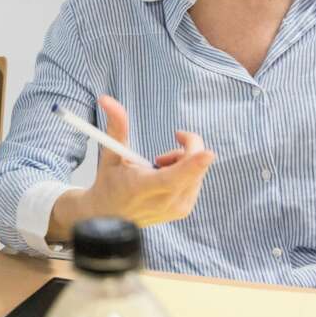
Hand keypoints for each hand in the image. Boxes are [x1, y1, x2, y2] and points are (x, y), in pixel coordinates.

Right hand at [48, 95, 213, 242]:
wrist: (110, 217)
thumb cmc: (110, 183)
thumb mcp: (110, 155)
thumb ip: (116, 126)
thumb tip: (107, 99)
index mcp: (143, 188)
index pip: (174, 177)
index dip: (193, 164)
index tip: (208, 152)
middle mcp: (164, 202)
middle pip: (194, 169)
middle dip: (187, 148)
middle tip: (168, 146)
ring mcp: (177, 209)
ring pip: (198, 172)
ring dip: (185, 160)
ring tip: (160, 164)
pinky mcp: (184, 211)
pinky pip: (197, 181)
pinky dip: (187, 171)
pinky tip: (167, 176)